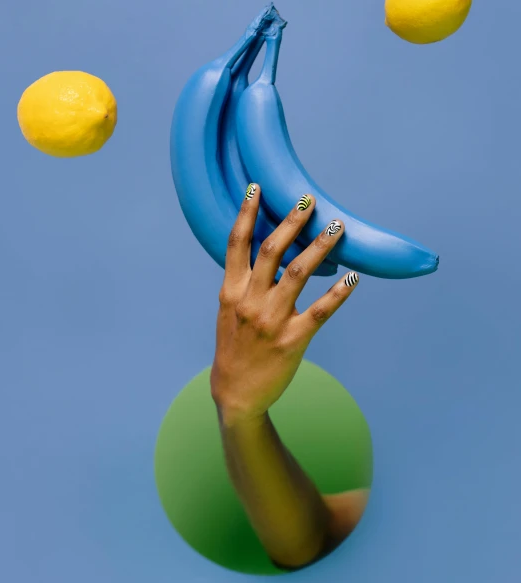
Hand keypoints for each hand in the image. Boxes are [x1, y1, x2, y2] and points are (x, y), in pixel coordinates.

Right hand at [210, 185, 359, 426]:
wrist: (235, 394)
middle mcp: (250, 301)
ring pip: (298, 273)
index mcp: (231, 291)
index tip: (255, 188)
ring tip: (337, 228)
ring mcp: (271, 320)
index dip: (246, 213)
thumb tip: (266, 251)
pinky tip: (353, 278)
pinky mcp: (292, 339)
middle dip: (291, 222)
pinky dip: (338, 293)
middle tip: (308, 200)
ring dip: (320, 247)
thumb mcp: (230, 311)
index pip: (236, 244)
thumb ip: (244, 282)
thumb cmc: (234, 347)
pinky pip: (320, 311)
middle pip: (271, 250)